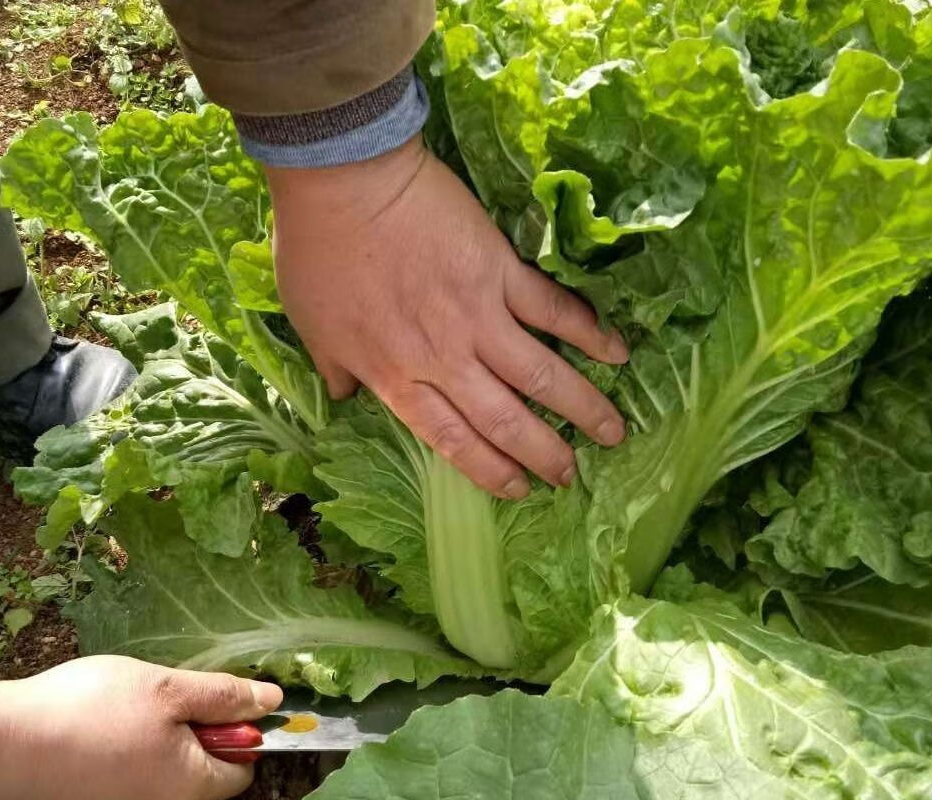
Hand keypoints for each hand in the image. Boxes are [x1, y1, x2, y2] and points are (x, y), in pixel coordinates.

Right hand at [0, 656, 282, 799]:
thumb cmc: (85, 713)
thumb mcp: (166, 690)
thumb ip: (223, 697)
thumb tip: (273, 703)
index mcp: (188, 790)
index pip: (241, 772)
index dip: (236, 735)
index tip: (209, 705)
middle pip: (198, 777)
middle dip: (187, 739)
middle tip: (151, 704)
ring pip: (157, 783)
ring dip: (149, 750)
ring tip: (110, 718)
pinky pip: (119, 792)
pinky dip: (115, 766)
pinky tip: (86, 739)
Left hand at [266, 136, 627, 498]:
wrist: (343, 178)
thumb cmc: (319, 253)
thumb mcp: (313, 328)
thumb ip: (337, 370)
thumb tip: (348, 397)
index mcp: (399, 377)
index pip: (453, 440)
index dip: (489, 470)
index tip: (518, 490)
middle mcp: (446, 359)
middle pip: (505, 421)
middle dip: (544, 455)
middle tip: (571, 477)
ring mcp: (479, 316)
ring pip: (540, 376)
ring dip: (582, 408)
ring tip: (614, 433)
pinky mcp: (502, 272)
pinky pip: (553, 310)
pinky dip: (589, 333)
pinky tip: (618, 354)